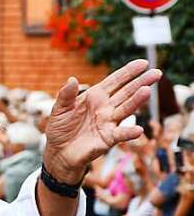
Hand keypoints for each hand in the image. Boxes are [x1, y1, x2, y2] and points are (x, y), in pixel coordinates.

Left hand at [43, 60, 161, 183]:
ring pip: (126, 109)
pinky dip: (129, 132)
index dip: (128, 72)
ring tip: (147, 91)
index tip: (144, 63)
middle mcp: (106, 108)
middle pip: (126, 92)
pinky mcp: (107, 139)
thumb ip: (66, 95)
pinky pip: (120, 134)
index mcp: (95, 97)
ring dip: (136, 101)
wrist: (58, 152)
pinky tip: (138, 129)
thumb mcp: (59, 109)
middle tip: (157, 73)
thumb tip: (72, 79)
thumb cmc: (60, 129)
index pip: (115, 81)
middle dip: (141, 82)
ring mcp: (109, 122)